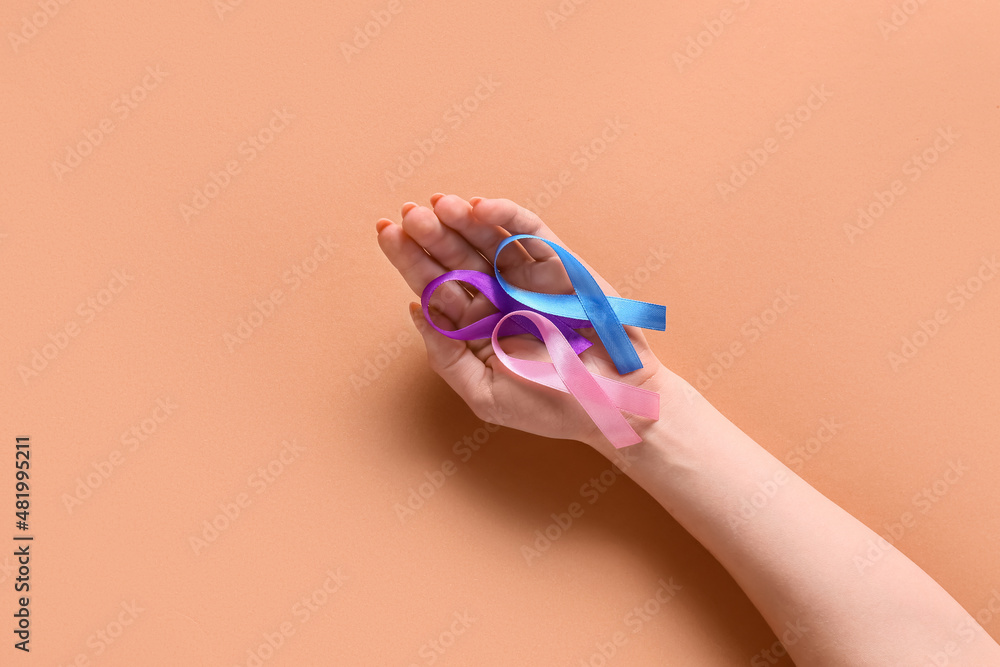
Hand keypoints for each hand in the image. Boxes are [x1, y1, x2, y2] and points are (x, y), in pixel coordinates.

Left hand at [376, 195, 672, 451]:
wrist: (612, 405)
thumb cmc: (548, 405)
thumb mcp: (484, 393)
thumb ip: (446, 355)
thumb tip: (414, 308)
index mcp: (473, 324)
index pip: (434, 284)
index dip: (409, 258)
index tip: (386, 233)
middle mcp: (495, 294)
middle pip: (453, 255)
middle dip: (429, 234)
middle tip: (409, 216)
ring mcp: (525, 276)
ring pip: (485, 237)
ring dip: (461, 218)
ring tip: (438, 205)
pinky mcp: (558, 262)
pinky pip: (528, 232)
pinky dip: (505, 216)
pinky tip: (479, 208)